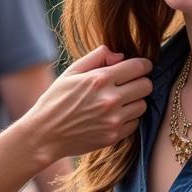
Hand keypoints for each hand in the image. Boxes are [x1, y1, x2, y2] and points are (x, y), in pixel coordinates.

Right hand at [24, 46, 151, 165]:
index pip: (139, 67)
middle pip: (146, 86)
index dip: (143, 65)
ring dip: (135, 101)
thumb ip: (97, 57)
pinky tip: (113, 115)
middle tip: (130, 83)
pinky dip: (128, 118)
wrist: (45, 134)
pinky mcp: (113, 136)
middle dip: (140, 81)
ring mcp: (113, 120)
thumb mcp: (72, 71)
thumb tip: (121, 56)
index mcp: (100, 79)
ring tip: (119, 101)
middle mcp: (110, 99)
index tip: (141, 67)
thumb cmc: (56, 99)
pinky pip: (135, 123)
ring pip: (143, 105)